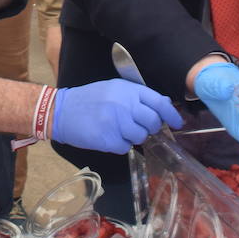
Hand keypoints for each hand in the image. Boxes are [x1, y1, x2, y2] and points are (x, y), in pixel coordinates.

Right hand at [51, 79, 184, 153]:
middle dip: (151, 128)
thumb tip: (163, 104)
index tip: (177, 123)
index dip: (171, 115)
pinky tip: (108, 136)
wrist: (61, 111)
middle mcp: (124, 104)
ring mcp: (116, 122)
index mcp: (127, 89)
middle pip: (153, 122)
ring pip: (141, 137)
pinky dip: (120, 145)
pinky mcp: (108, 139)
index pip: (159, 102)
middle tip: (140, 127)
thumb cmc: (89, 99)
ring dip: (133, 137)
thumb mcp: (114, 89)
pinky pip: (126, 147)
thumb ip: (138, 96)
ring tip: (118, 129)